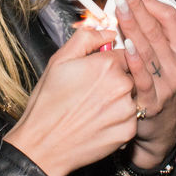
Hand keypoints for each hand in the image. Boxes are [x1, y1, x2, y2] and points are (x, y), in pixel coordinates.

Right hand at [3, 26, 139, 175]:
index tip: (95, 71)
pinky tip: (97, 122)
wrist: (44, 144)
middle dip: (114, 80)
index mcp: (107, 65)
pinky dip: (117, 120)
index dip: (107, 61)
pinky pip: (129, 119)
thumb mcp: (59, 60)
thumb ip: (86, 38)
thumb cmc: (48, 103)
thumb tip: (106, 31)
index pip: (123, 52)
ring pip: (130, 96)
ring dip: (117, 100)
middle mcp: (122, 86)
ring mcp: (127, 110)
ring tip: (92, 108)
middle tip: (89, 92)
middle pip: (128, 74)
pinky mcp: (128, 131)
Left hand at [111, 0, 175, 170]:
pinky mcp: (152, 102)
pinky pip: (142, 78)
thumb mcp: (165, 61)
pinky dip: (135, 61)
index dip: (150, 1)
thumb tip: (141, 1)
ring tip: (120, 9)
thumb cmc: (159, 88)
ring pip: (149, 49)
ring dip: (133, 27)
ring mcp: (167, 84)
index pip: (169, 18)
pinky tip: (126, 46)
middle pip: (157, 30)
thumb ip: (154, 35)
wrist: (162, 131)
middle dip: (138, 8)